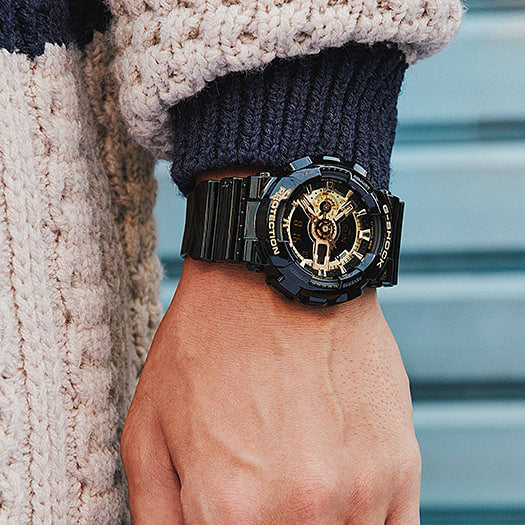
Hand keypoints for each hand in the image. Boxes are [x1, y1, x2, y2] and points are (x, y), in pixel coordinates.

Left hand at [121, 260, 421, 523]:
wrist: (280, 275)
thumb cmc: (209, 341)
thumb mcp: (147, 427)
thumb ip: (154, 514)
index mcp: (227, 511)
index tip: (230, 512)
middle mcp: (299, 512)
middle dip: (263, 522)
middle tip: (259, 493)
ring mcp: (358, 491)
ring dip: (316, 524)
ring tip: (296, 481)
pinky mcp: (399, 465)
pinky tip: (339, 498)